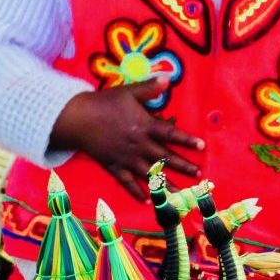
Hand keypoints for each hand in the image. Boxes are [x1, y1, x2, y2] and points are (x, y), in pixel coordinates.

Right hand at [50, 76, 203, 201]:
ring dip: (166, 184)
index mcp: (145, 126)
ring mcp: (127, 159)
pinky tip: (146, 201)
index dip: (187, 140)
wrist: (78, 119)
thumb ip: (149, 88)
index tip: (201, 146)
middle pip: (165, 158)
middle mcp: (139, 145)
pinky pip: (127, 183)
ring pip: (151, 175)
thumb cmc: (104, 103)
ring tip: (181, 194)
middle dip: (183, 167)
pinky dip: (137, 192)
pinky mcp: (114, 167)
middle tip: (198, 175)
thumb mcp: (129, 92)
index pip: (171, 134)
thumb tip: (169, 78)